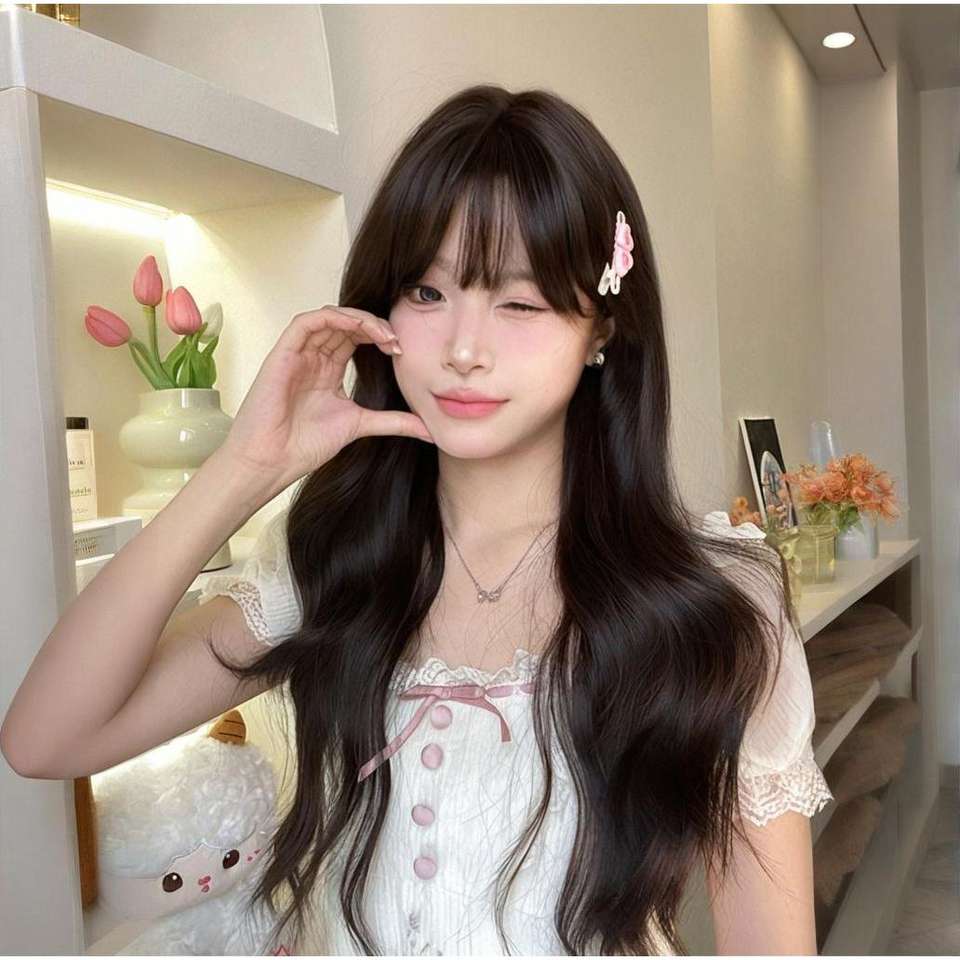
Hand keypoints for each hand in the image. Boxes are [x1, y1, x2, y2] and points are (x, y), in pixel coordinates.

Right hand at [221, 305, 433, 484]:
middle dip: (375, 326)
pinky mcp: (283, 353)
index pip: (356, 339)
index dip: (380, 337)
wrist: (272, 461)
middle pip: (346, 324)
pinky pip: (307, 322)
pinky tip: (357, 328)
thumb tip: (430, 431)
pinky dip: (333, 318)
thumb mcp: (360, 426)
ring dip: (359, 320)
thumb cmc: (304, 446)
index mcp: (327, 371)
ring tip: (383, 334)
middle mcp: (312, 358)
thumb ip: (393, 422)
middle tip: (397, 340)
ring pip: (329, 317)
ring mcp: (297, 354)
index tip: (402, 351)